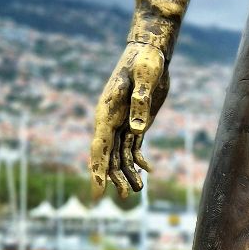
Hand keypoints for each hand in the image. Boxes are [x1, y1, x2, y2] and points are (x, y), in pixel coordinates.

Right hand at [90, 42, 169, 196]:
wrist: (150, 51)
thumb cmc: (145, 60)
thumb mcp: (145, 78)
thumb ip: (141, 102)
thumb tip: (138, 131)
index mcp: (107, 112)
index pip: (100, 146)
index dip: (99, 168)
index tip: (99, 189)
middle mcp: (111, 120)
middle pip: (109, 155)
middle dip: (115, 178)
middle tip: (128, 198)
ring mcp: (123, 122)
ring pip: (121, 154)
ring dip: (128, 172)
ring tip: (139, 191)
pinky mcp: (136, 121)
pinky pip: (133, 146)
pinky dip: (139, 160)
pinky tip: (148, 171)